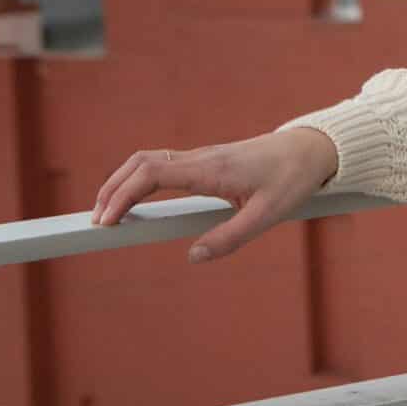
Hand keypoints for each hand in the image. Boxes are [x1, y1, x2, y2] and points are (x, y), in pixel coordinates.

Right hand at [90, 128, 339, 262]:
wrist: (311, 149)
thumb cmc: (292, 179)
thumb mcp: (268, 215)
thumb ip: (231, 238)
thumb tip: (193, 256)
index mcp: (210, 169)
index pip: (152, 174)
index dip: (123, 195)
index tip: (106, 220)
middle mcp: (200, 158)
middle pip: (141, 163)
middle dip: (112, 189)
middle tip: (96, 221)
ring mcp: (201, 157)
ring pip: (149, 161)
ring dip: (123, 183)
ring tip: (108, 213)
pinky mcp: (206, 162)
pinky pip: (163, 165)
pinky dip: (140, 180)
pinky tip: (136, 201)